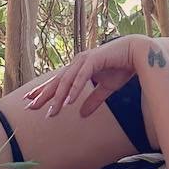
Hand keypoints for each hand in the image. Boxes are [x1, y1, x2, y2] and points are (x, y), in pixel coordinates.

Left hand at [24, 38, 142, 119]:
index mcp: (78, 68)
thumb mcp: (106, 89)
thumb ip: (93, 100)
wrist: (138, 53)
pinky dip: (74, 89)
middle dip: (43, 94)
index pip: (57, 81)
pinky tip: (68, 101)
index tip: (31, 100)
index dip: (44, 91)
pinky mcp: (94, 59)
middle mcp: (78, 62)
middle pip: (57, 81)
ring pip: (67, 81)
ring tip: (52, 111)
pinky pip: (81, 77)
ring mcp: (85, 60)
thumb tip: (82, 115)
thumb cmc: (122, 67)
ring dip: (59, 97)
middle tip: (30, 107)